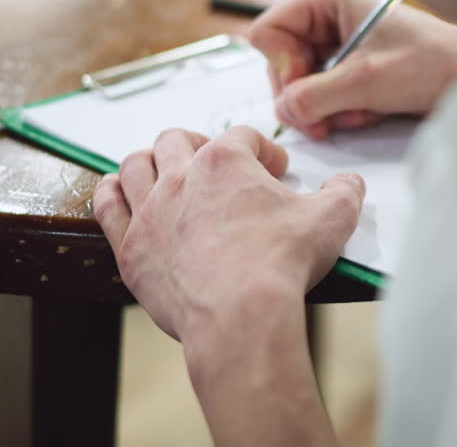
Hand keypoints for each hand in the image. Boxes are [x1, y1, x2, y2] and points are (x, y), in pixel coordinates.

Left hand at [92, 126, 363, 341]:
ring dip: (148, 162)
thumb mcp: (331, 221)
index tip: (275, 170)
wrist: (240, 317)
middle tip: (213, 165)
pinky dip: (110, 193)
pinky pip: (106, 206)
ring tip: (161, 171)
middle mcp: (180, 178)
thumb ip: (343, 194)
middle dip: (197, 145)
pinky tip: (118, 193)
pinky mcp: (131, 248)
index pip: (242, 137)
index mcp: (225, 162)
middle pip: (177, 141)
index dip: (262, 150)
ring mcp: (150, 212)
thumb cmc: (279, 266)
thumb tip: (350, 184)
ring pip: (135, 165)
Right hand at [249, 0, 456, 138]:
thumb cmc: (430, 62)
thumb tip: (283, 111)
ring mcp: (332, 43)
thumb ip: (315, 96)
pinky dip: (336, 112)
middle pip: (278, 63)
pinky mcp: (343, 68)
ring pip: (296, 85)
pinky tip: (364, 112)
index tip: (308, 87)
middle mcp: (323, 16)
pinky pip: (318, 96)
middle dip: (301, 95)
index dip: (281, 66)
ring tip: (354, 112)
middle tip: (325, 118)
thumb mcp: (365, 80)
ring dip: (321, 108)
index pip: (266, 32)